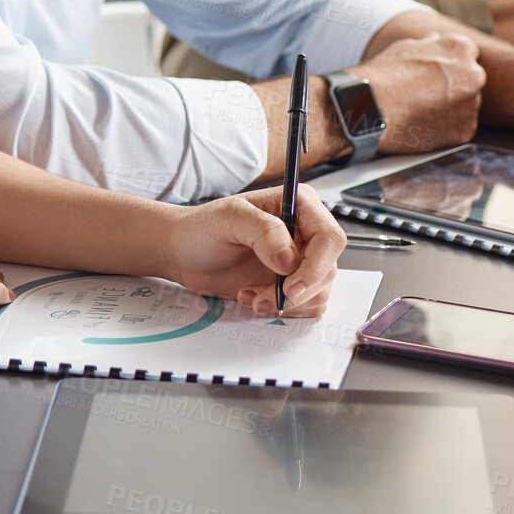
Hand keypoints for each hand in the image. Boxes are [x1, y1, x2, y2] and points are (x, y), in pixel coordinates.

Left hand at [163, 187, 344, 317]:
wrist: (183, 253)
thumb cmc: (201, 228)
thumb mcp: (227, 218)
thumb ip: (262, 230)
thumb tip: (289, 258)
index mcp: (298, 204)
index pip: (330, 237)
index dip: (316, 265)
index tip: (290, 284)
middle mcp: (304, 232)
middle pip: (328, 269)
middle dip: (297, 290)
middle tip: (264, 296)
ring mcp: (299, 260)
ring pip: (319, 291)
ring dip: (285, 301)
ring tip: (251, 293)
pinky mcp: (291, 283)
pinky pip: (306, 305)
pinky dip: (281, 308)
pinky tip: (253, 296)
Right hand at [359, 32, 483, 152]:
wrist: (371, 106)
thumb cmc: (383, 75)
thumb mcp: (403, 46)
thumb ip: (427, 43)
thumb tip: (434, 39)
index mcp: (460, 49)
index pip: (465, 54)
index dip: (446, 65)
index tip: (431, 73)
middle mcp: (474, 75)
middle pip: (469, 80)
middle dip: (452, 86)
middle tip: (423, 92)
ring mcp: (472, 104)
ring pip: (465, 105)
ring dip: (450, 107)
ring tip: (418, 109)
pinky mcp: (465, 130)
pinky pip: (460, 128)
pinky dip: (445, 128)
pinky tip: (421, 122)